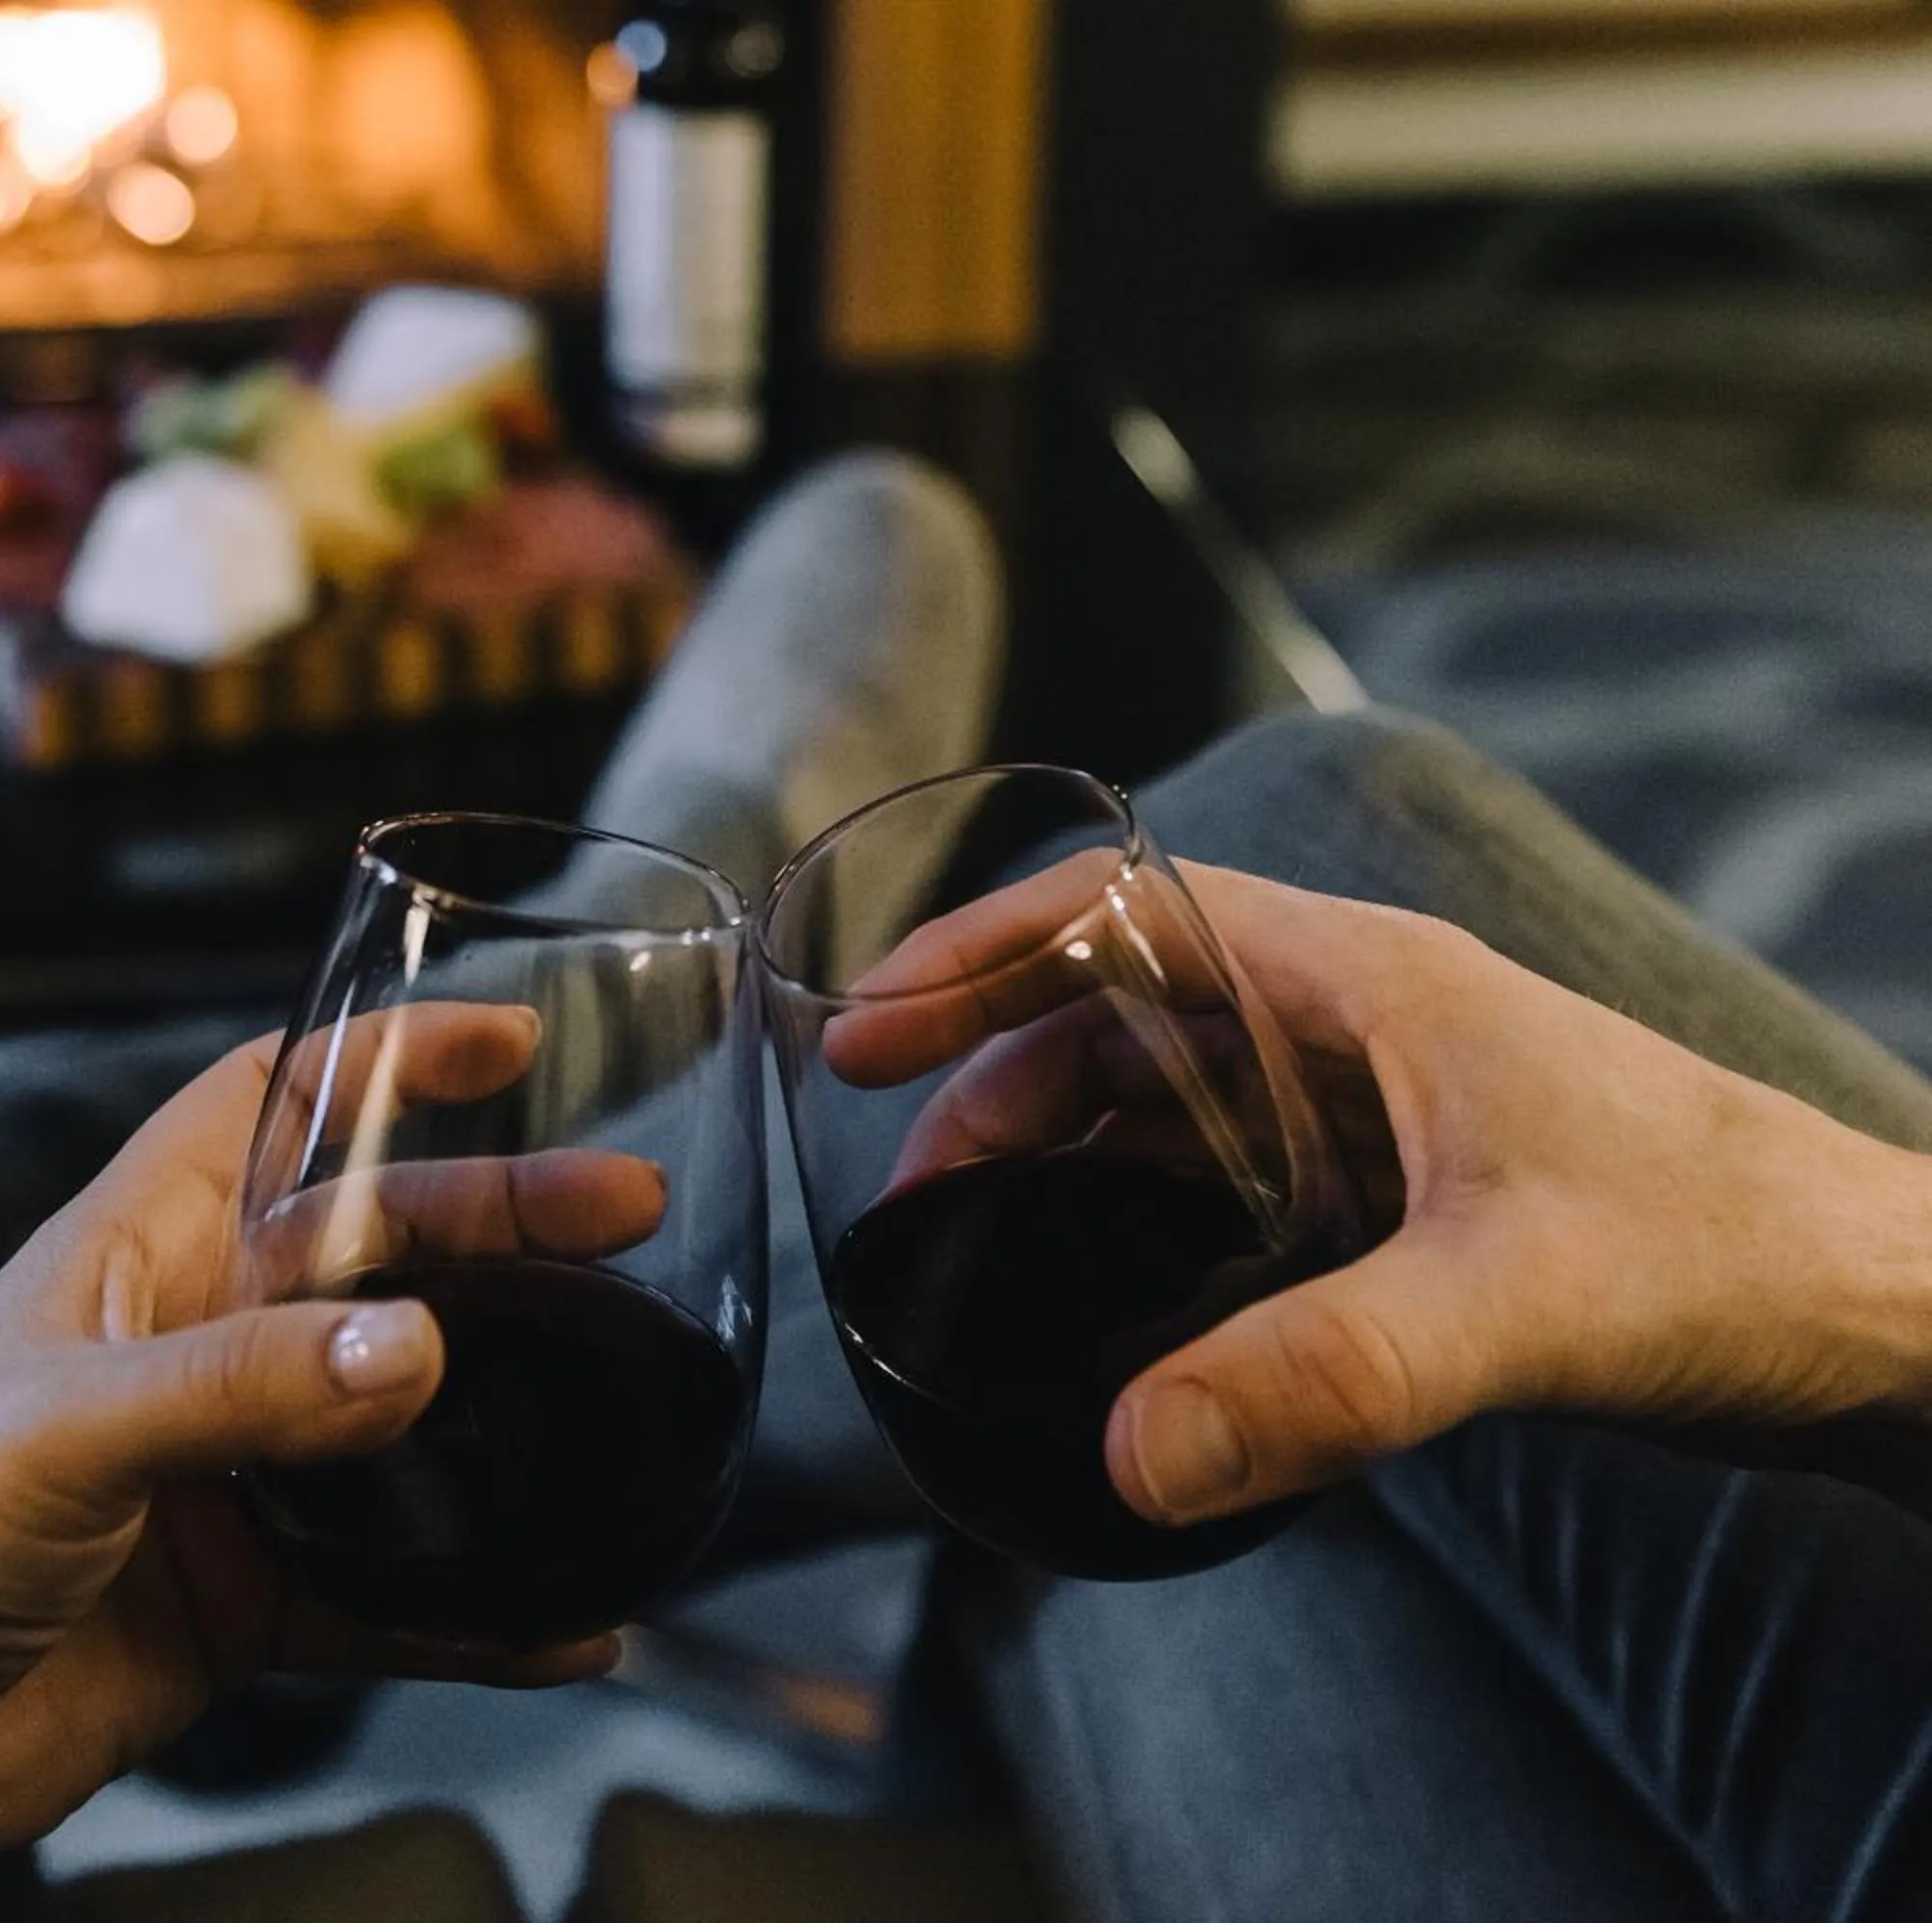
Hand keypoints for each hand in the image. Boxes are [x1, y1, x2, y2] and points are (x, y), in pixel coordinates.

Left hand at [0, 1010, 651, 1922]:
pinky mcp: (245, 1597)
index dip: (379, 1057)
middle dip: (504, 1224)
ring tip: (631, 1397)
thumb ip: (240, 1388)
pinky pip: (392, 1592)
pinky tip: (567, 1618)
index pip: (270, 1105)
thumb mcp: (62, 1429)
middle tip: (628, 1210)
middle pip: (379, 1250)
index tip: (506, 1038)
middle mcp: (196, 1344)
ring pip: (405, 1413)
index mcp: (135, 1251)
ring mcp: (228, 1472)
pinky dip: (479, 1605)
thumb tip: (414, 1350)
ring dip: (513, 1406)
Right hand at [833, 863, 1931, 1527]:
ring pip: (1169, 1108)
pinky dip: (1145, 1232)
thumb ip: (1325, 1376)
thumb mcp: (1519, 1304)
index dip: (978, 952)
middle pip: (1120, 1015)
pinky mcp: (1405, 1205)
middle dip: (990, 1079)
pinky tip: (1109, 1310)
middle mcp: (1355, 1032)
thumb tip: (1128, 1452)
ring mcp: (1379, 1118)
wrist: (1886, 1316)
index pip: (1126, 911)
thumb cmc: (1739, 1253)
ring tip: (971, 1246)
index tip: (862, 1019)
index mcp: (1364, 983)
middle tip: (902, 1186)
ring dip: (1060, 1161)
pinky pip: (1231, 1197)